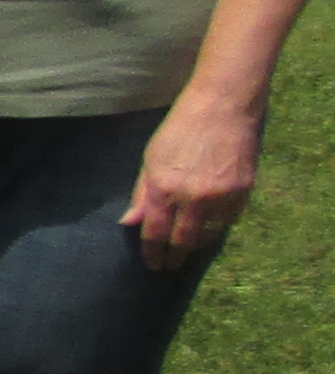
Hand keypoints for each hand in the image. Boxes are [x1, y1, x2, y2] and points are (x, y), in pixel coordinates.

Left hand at [123, 87, 260, 267]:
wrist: (222, 107)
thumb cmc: (179, 130)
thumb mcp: (151, 160)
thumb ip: (142, 195)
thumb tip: (130, 223)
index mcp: (164, 189)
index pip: (155, 234)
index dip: (153, 254)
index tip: (153, 265)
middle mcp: (192, 197)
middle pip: (183, 241)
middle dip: (176, 256)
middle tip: (171, 265)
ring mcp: (221, 196)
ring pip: (209, 234)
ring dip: (198, 243)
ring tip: (189, 247)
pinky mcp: (244, 191)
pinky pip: (229, 220)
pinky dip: (219, 225)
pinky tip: (211, 225)